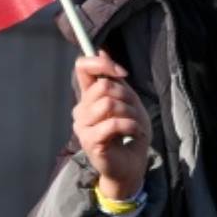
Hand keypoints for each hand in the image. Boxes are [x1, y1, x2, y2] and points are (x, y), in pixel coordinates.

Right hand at [72, 52, 152, 198]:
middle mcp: (81, 109)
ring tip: (135, 125)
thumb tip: (102, 51)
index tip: (122, 73)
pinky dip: (131, 126)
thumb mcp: (129, 101)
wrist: (131, 165)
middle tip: (135, 112)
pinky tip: (135, 133)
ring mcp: (82, 125)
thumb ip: (115, 80)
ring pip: (109, 103)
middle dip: (127, 97)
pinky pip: (113, 123)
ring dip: (131, 113)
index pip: (83, 67)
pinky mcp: (89, 141)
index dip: (102, 63)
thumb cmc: (130, 133)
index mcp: (88, 96)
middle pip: (103, 86)